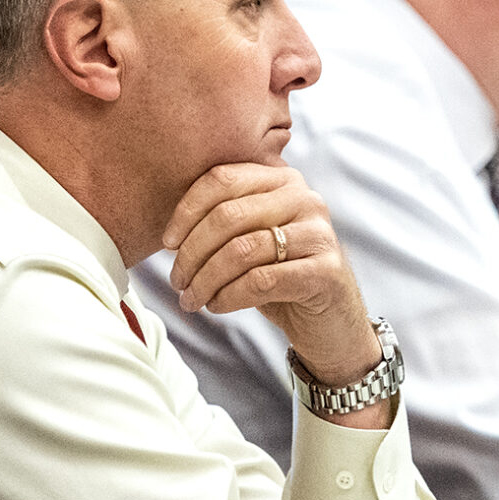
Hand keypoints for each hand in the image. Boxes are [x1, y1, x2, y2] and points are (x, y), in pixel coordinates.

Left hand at [164, 164, 381, 392]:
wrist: (331, 320)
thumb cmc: (281, 276)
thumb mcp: (252, 240)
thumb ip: (225, 222)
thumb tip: (170, 232)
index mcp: (282, 180)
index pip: (222, 179)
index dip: (186, 210)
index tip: (167, 243)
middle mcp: (305, 199)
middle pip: (228, 215)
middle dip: (192, 252)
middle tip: (177, 281)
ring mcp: (318, 234)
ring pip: (241, 250)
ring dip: (205, 280)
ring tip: (191, 299)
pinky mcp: (326, 271)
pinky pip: (261, 280)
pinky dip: (228, 296)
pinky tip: (217, 306)